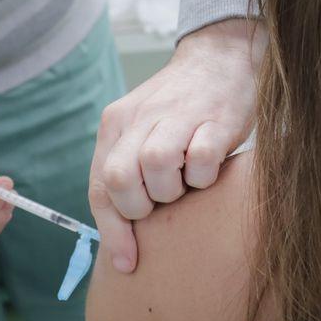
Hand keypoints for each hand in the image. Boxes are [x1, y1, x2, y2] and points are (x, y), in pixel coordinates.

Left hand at [90, 18, 264, 272]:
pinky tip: (210, 167)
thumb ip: (126, 168)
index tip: (127, 263)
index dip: (111, 231)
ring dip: (174, 191)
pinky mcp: (215, 120)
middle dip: (141, 207)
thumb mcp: (142, 129)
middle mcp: (140, 118)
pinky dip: (205, 177)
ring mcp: (177, 117)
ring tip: (187, 181)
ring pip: (157, 170)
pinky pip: (201, 162)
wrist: (221, 58)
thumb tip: (121, 232)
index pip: (99, 186)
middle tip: (163, 201)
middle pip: (120, 180)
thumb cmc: (181, 107)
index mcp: (116, 123)